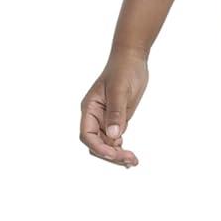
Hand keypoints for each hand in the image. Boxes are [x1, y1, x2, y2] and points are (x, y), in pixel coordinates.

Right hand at [79, 48, 148, 165]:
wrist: (132, 59)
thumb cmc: (123, 70)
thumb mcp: (120, 90)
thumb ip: (116, 112)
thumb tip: (115, 135)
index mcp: (90, 109)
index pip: (87, 134)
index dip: (98, 147)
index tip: (113, 153)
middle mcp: (95, 116)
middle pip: (96, 143)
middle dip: (110, 154)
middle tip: (129, 159)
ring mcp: (106, 119)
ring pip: (107, 145)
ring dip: (118, 155)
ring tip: (133, 161)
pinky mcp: (117, 120)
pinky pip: (116, 140)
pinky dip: (122, 149)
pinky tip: (130, 157)